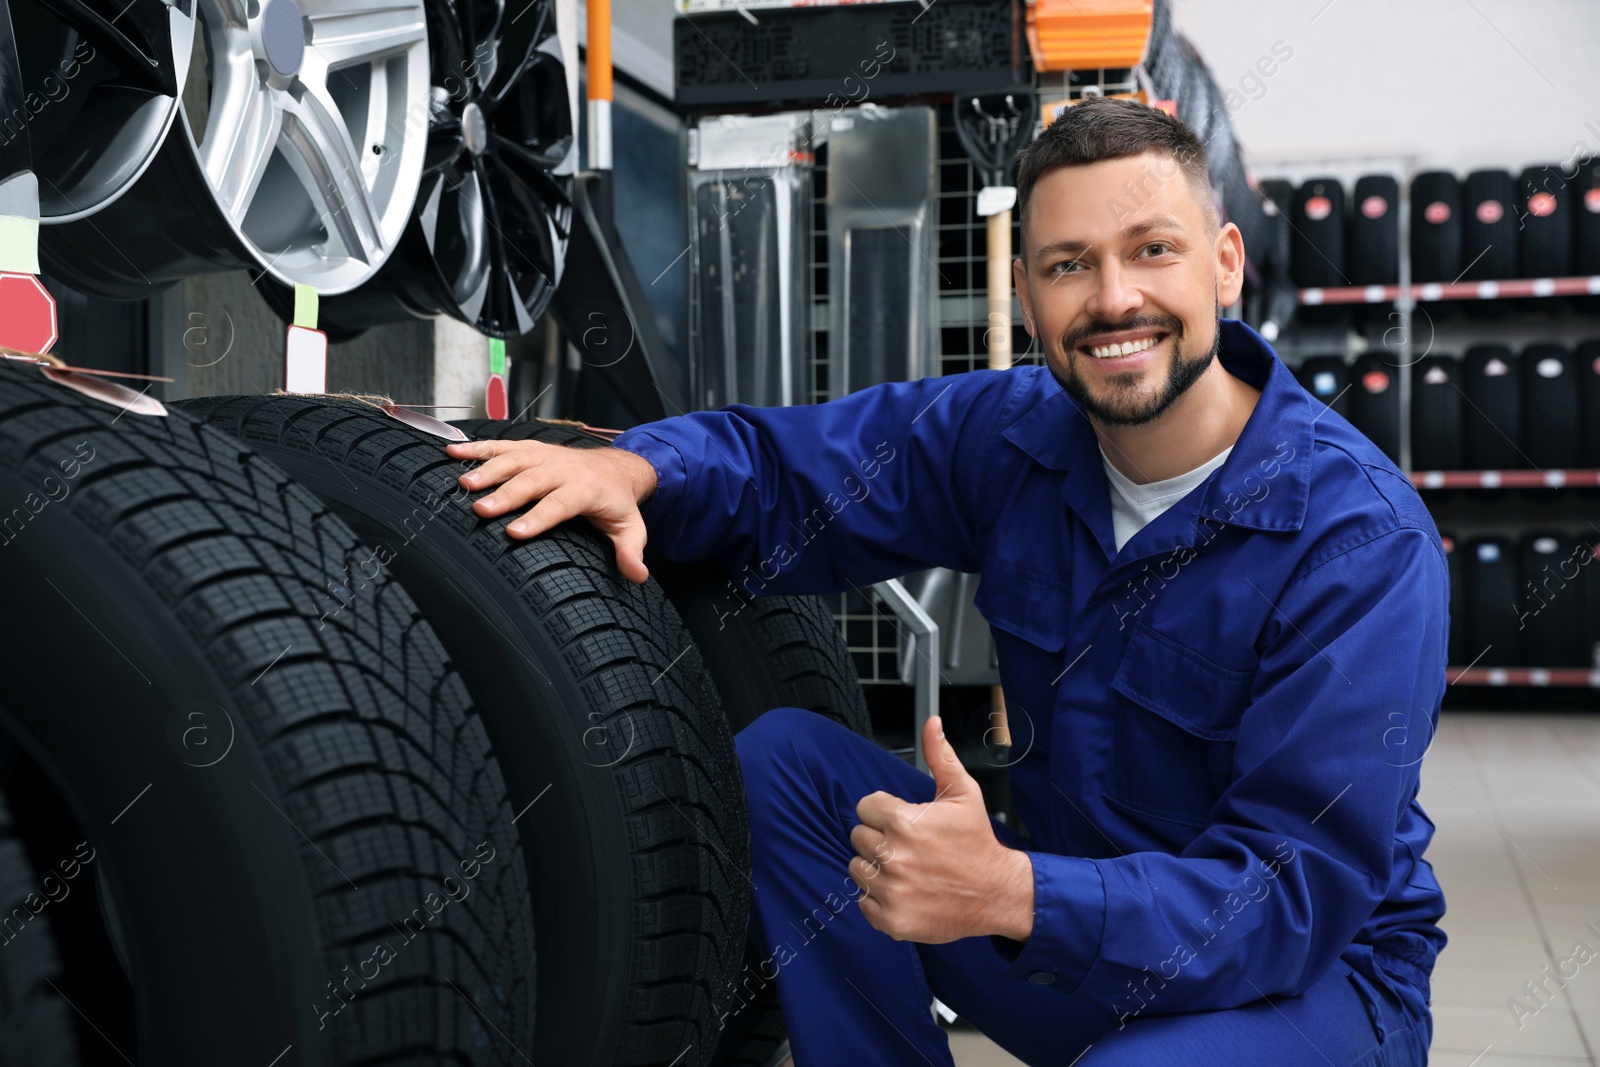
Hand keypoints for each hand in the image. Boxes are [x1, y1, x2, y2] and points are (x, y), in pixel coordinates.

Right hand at [443, 438, 658, 583]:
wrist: (616, 467)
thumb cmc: (617, 503)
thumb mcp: (630, 528)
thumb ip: (630, 552)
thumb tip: (637, 575)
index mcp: (586, 489)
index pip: (560, 504)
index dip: (538, 517)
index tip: (514, 532)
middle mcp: (563, 468)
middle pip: (532, 481)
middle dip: (506, 495)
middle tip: (481, 511)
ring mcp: (545, 456)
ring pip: (514, 460)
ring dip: (488, 470)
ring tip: (464, 484)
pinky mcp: (531, 450)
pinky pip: (502, 446)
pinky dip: (477, 448)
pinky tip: (453, 453)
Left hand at [848, 716, 1033, 943]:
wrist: (998, 892)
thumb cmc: (977, 843)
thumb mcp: (963, 793)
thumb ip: (940, 756)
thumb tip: (931, 724)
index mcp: (903, 822)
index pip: (864, 807)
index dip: (882, 812)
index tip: (902, 821)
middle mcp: (893, 856)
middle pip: (858, 837)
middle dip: (879, 838)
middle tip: (907, 846)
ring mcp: (890, 891)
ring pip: (857, 869)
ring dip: (875, 868)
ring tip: (905, 868)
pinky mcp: (891, 920)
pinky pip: (863, 901)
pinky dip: (879, 899)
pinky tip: (904, 891)